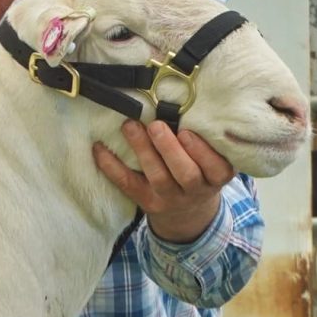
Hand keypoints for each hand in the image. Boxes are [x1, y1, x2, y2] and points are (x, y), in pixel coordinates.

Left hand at [92, 120, 234, 243]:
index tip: (186, 132)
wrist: (188, 213)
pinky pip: (128, 184)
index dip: (202, 152)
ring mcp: (171, 199)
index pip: (217, 168)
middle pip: (186, 174)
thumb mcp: (212, 160)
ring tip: (130, 126)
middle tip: (155, 125)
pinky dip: (112, 166)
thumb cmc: (200, 172)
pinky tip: (99, 148)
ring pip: (159, 178)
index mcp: (217, 177)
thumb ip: (206, 141)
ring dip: (143, 151)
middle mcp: (196, 190)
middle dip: (170, 149)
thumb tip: (181, 103)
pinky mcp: (147, 202)